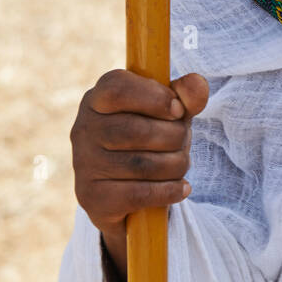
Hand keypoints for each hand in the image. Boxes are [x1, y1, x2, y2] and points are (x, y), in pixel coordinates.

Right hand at [70, 70, 209, 279]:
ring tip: (181, 165)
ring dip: (176, 165)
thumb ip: (186, 94)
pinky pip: (139, 194)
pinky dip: (169, 191)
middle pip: (136, 130)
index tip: (178, 110)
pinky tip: (181, 188)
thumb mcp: (171, 112)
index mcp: (98, 99)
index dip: (155, 98)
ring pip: (142, 164)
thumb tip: (197, 84)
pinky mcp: (91, 198)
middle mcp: (83, 129)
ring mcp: (84, 165)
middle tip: (183, 142)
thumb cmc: (152, 138)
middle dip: (174, 137)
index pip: (117, 88)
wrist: (128, 192)